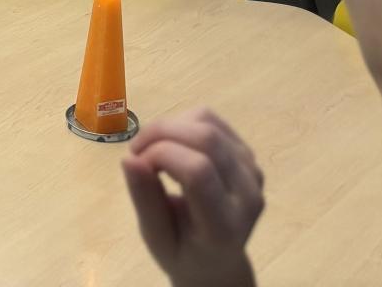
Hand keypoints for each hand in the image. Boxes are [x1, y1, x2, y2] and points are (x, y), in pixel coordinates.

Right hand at [121, 109, 264, 286]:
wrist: (217, 260)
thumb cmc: (182, 252)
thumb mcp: (156, 237)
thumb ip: (145, 199)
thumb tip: (129, 158)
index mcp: (224, 226)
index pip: (198, 172)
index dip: (161, 154)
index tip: (134, 161)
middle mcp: (248, 195)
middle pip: (206, 139)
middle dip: (161, 132)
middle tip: (136, 150)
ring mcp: (252, 171)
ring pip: (208, 123)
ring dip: (170, 125)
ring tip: (151, 149)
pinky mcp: (248, 155)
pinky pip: (212, 120)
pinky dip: (183, 122)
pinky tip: (172, 145)